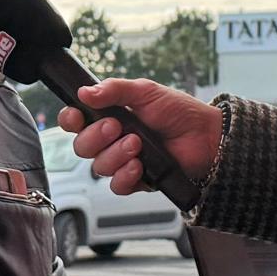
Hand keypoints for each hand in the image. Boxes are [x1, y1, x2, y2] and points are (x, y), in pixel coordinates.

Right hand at [59, 80, 220, 194]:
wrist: (206, 136)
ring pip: (98, 166)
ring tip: (137, 144)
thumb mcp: (146, 91)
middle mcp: (111, 140)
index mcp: (109, 115)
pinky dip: (124, 176)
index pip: (76, 121)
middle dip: (95, 137)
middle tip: (117, 127)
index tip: (77, 116)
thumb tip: (85, 92)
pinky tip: (139, 166)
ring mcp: (123, 161)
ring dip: (115, 155)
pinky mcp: (137, 180)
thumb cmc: (178, 111)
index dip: (70, 120)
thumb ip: (114, 90)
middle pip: (82, 146)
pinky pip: (117, 186)